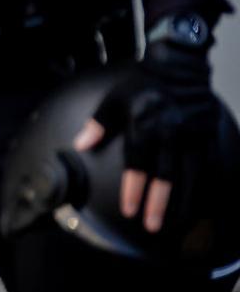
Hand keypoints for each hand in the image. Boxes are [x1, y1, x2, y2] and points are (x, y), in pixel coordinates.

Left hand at [73, 40, 217, 233]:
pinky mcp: (207, 135)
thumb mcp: (113, 97)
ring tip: (178, 223)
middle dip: (158, 203)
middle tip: (152, 225)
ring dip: (184, 201)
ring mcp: (191, 135)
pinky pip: (210, 165)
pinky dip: (206, 185)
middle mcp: (169, 133)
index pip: (137, 164)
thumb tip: (82, 144)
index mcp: (144, 125)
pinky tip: (200, 202)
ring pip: (190, 174)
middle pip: (165, 175)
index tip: (129, 210)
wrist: (179, 66)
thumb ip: (98, 123)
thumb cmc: (142, 83)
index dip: (133, 189)